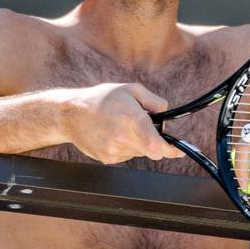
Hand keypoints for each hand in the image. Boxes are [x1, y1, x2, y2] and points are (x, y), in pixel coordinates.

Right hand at [62, 83, 184, 164]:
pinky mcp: (107, 159)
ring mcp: (113, 151)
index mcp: (131, 119)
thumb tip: (165, 115)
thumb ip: (153, 101)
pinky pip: (126, 155)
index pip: (157, 145)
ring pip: (138, 152)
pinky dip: (125, 146)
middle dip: (152, 140)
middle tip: (139, 125)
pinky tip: (112, 134)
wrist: (71, 114)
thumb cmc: (101, 99)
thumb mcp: (130, 89)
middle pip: (151, 150)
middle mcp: (122, 138)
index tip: (178, 151)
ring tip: (120, 126)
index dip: (171, 150)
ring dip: (137, 142)